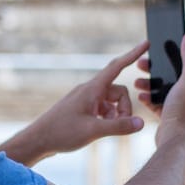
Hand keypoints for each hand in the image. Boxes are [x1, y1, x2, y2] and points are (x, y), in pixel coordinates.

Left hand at [0, 41, 147, 165]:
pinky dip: (107, 119)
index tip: (146, 44)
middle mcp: (90, 91)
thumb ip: (119, 126)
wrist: (38, 140)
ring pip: (112, 102)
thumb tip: (141, 123)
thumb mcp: (93, 131)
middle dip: (124, 108)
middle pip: (119, 92)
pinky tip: (100, 130)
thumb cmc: (61, 132)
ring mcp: (86, 100)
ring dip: (116, 115)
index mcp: (92, 89)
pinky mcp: (83, 109)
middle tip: (118, 125)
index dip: (133, 55)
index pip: (117, 66)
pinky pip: (104, 109)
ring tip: (106, 130)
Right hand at [134, 34, 184, 144]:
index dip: (176, 53)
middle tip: (143, 63)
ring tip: (137, 81)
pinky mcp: (171, 115)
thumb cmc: (184, 110)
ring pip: (164, 88)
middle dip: (157, 69)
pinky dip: (149, 98)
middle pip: (174, 74)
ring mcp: (182, 105)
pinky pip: (158, 102)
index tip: (161, 47)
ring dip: (150, 83)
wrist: (175, 139)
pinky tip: (141, 96)